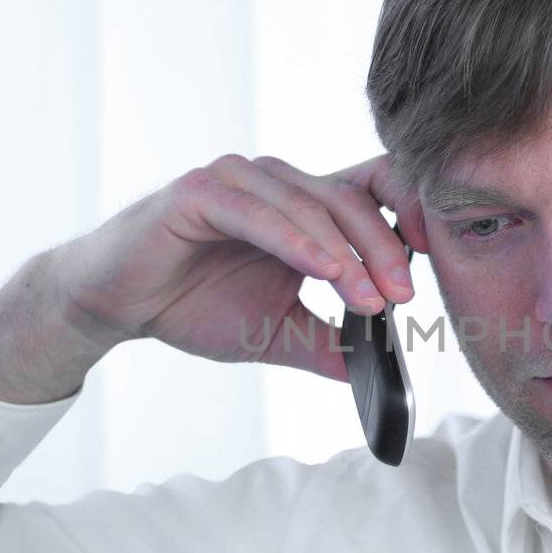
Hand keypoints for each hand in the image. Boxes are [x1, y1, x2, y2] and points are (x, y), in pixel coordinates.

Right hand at [50, 153, 428, 382]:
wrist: (114, 305)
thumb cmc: (191, 304)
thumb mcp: (275, 332)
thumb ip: (327, 344)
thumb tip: (379, 371)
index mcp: (303, 206)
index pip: (373, 189)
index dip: (409, 212)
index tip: (437, 259)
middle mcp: (278, 183)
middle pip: (352, 197)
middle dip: (386, 249)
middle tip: (405, 298)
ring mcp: (239, 181)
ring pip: (312, 204)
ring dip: (347, 254)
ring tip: (371, 299)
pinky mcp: (201, 192)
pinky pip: (260, 213)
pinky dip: (296, 241)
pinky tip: (324, 270)